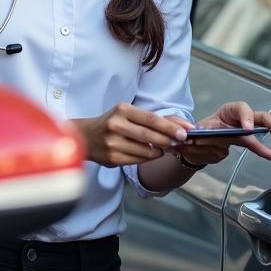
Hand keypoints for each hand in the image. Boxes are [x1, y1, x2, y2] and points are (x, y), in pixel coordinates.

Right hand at [71, 103, 190, 166]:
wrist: (85, 136)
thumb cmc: (113, 122)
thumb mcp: (128, 114)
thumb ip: (152, 119)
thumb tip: (181, 126)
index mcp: (122, 110)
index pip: (151, 119)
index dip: (170, 127)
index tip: (185, 133)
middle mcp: (116, 125)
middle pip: (150, 135)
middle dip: (168, 140)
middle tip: (180, 142)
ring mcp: (113, 143)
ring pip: (146, 150)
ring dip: (160, 150)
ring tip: (164, 148)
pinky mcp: (112, 158)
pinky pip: (138, 160)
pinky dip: (149, 158)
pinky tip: (151, 153)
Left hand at [174, 101, 270, 168]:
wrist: (192, 145)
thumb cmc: (195, 132)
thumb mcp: (194, 131)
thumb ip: (197, 135)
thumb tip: (196, 140)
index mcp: (226, 112)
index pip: (240, 108)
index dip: (246, 117)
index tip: (248, 130)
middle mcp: (237, 119)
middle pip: (257, 116)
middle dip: (270, 123)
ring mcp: (241, 131)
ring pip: (260, 130)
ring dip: (269, 137)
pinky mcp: (242, 142)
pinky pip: (253, 144)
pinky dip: (261, 149)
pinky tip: (269, 154)